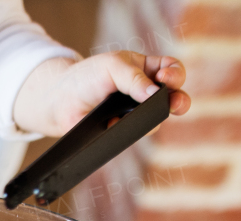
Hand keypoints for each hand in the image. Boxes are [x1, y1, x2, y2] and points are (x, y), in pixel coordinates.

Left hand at [13, 52, 190, 137]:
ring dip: (153, 117)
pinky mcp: (124, 130)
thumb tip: (154, 95)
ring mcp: (135, 113)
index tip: (164, 76)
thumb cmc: (86, 77)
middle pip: (174, 96)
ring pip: (157, 119)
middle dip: (180, 101)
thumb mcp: (112, 67)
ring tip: (142, 114)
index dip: (174, 73)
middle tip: (176, 104)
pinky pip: (136, 133)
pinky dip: (129, 129)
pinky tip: (114, 123)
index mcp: (145, 69)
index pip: (171, 68)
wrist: (59, 102)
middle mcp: (144, 92)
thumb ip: (135, 78)